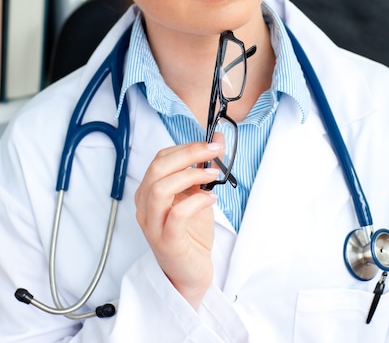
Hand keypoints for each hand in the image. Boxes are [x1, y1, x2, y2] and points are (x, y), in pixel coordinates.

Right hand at [135, 141, 221, 308]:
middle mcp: (145, 206)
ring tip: (213, 175)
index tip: (211, 144)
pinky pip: (177, 215)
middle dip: (188, 154)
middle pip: (157, 169)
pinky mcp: (167, 242)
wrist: (191, 272)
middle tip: (214, 152)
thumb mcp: (199, 194)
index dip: (186, 147)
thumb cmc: (192, 233)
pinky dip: (196, 201)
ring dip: (190, 175)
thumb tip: (219, 139)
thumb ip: (205, 168)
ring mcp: (153, 224)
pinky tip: (211, 199)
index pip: (160, 159)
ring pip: (160, 189)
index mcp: (149, 191)